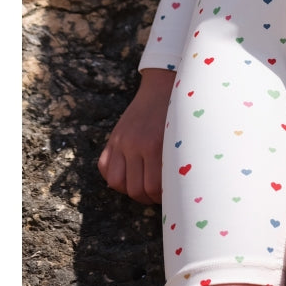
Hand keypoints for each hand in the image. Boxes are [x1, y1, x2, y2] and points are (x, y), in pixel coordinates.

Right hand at [98, 68, 174, 204]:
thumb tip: (179, 188)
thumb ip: (176, 160)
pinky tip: (128, 175)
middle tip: (158, 195)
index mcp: (156, 145)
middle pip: (135, 189)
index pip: (153, 187)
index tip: (171, 196)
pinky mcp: (113, 138)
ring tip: (143, 187)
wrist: (163, 87)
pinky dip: (114, 177)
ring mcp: (121, 141)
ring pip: (117, 183)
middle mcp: (135, 144)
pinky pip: (104, 168)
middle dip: (147, 197)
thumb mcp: (181, 136)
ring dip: (130, 190)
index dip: (161, 198)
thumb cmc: (178, 114)